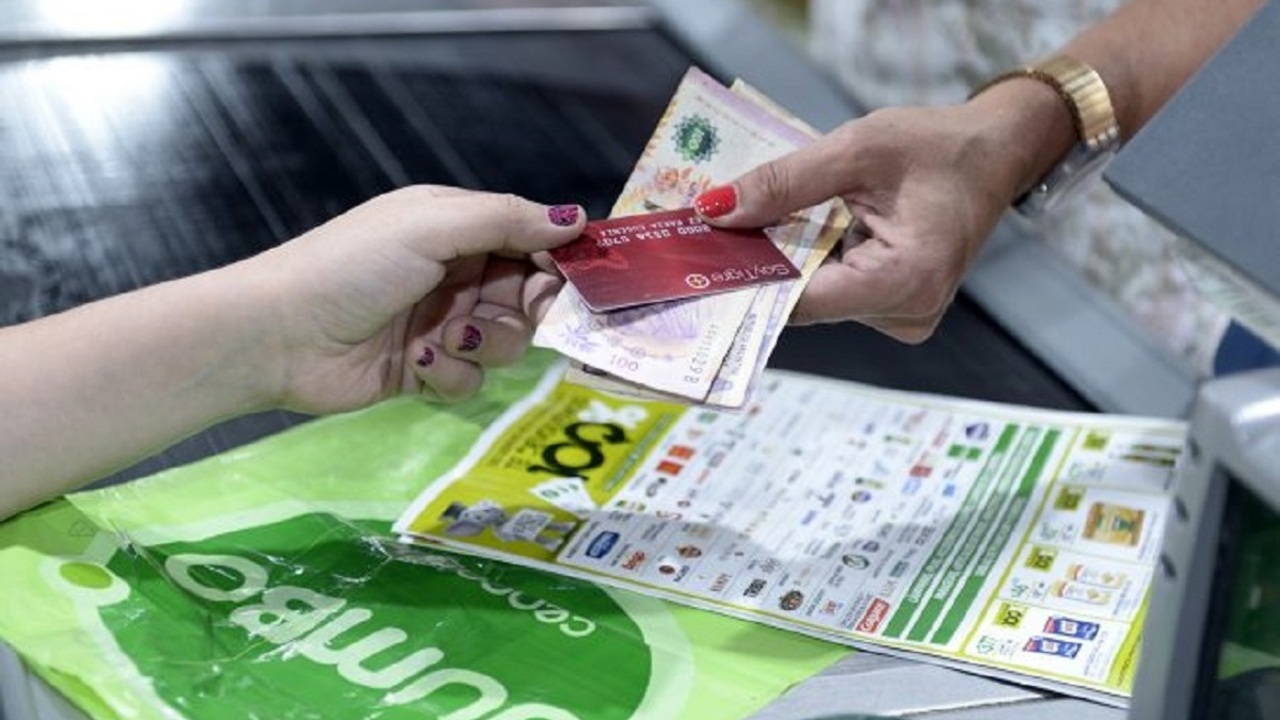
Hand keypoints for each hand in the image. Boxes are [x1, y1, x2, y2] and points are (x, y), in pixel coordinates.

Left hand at [244, 186, 583, 411]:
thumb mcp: (431, 227)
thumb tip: (577, 217)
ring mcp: (441, 323)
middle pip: (528, 295)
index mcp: (454, 227)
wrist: (278, 336)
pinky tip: (416, 362)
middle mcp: (454, 273)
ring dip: (484, 343)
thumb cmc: (349, 267)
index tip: (578, 282)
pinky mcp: (427, 370)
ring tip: (443, 338)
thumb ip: (506, 220)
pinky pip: (473, 377)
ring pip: (508, 341)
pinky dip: (451, 373)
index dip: (558, 260)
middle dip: (526, 308)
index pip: (530, 239)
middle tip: (516, 312)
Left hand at [693, 101, 1039, 342]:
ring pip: (816, 298)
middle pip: (806, 301)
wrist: (994, 154)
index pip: (804, 299)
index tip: (697, 259)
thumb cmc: (937, 147)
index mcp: (906, 280)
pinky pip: (834, 292)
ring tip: (756, 224)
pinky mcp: (896, 311)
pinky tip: (796, 233)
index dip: (748, 279)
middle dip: (760, 265)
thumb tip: (713, 211)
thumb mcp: (856, 149)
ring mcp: (903, 318)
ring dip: (786, 261)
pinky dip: (811, 262)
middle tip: (710, 232)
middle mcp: (907, 314)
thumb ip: (784, 183)